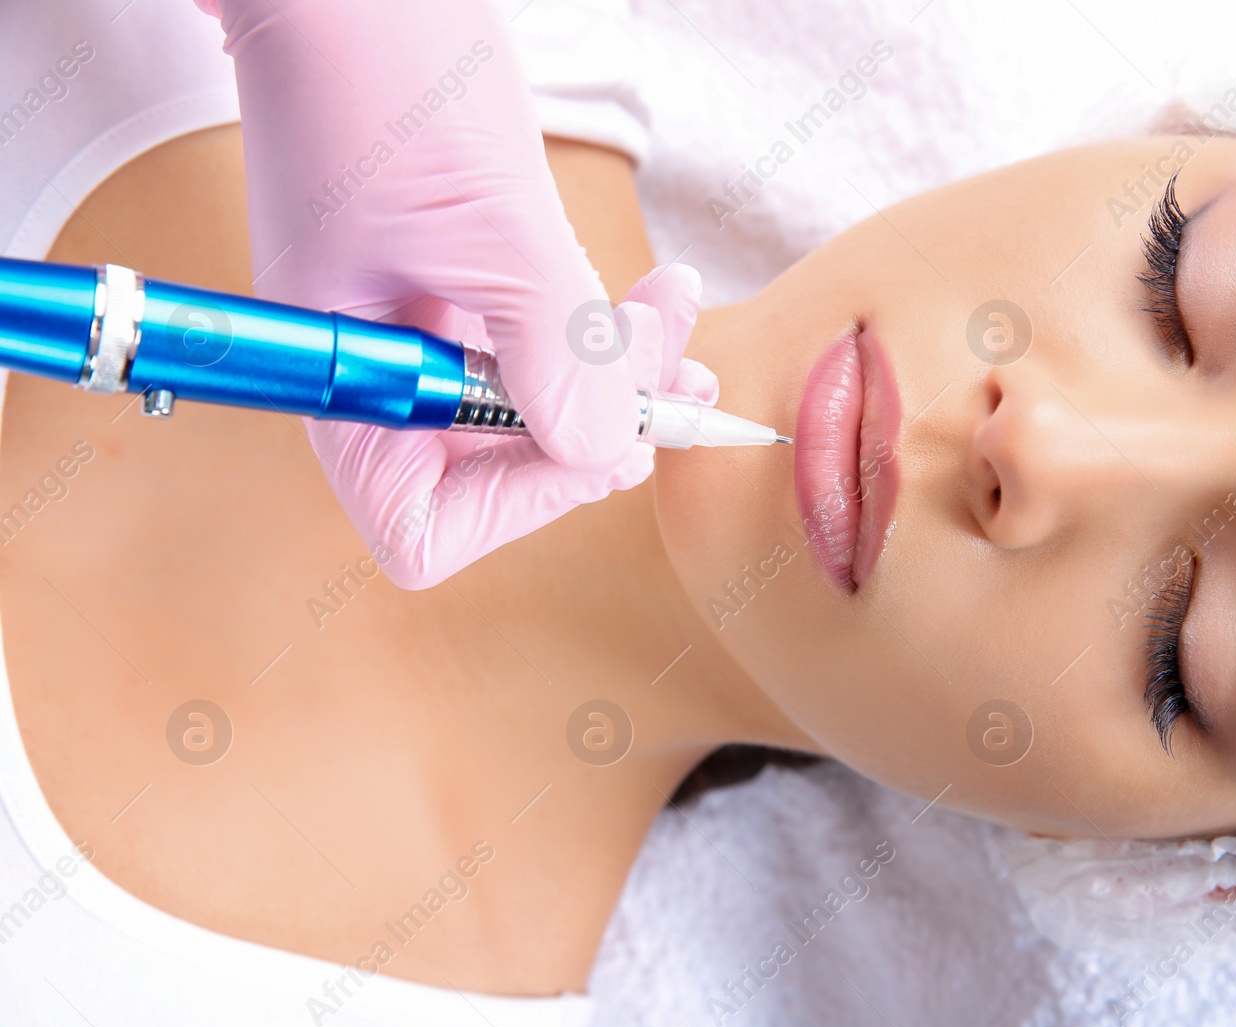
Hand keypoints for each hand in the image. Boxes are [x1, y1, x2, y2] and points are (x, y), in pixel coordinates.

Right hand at [194, 0, 714, 587]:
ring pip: (535, 410)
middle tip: (674, 373)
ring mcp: (415, 334)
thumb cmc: (379, 73)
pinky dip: (600, 337)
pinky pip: (539, 349)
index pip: (425, 529)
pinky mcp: (455, 291)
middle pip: (499, 476)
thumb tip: (605, 456)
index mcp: (346, 383)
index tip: (597, 433)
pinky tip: (651, 305)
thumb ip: (554, 354)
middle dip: (599, 428)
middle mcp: (378, 376)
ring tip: (672, 314)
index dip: (522, 502)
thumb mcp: (488, 225)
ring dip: (621, 381)